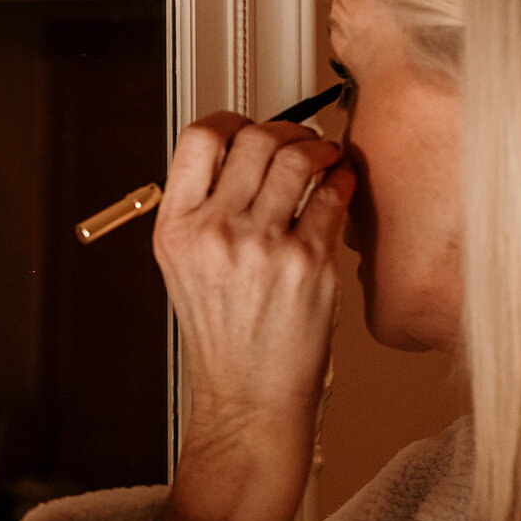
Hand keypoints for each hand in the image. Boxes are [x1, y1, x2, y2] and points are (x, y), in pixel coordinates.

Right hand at [152, 113, 353, 520]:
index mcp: (176, 229)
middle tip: (299, 144)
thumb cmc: (224, 338)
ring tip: (325, 161)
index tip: (250, 129)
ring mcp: (261, 246)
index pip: (199, 138)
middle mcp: (213, 232)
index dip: (232, 122)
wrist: (249, 399)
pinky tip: (342, 186)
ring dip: (319, 149)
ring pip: (297, 157)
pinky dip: (343, 180)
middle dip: (285, 131)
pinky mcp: (308, 262)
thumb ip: (204, 210)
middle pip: (255, 138)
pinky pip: (333, 195)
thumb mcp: (187, 268)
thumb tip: (242, 152)